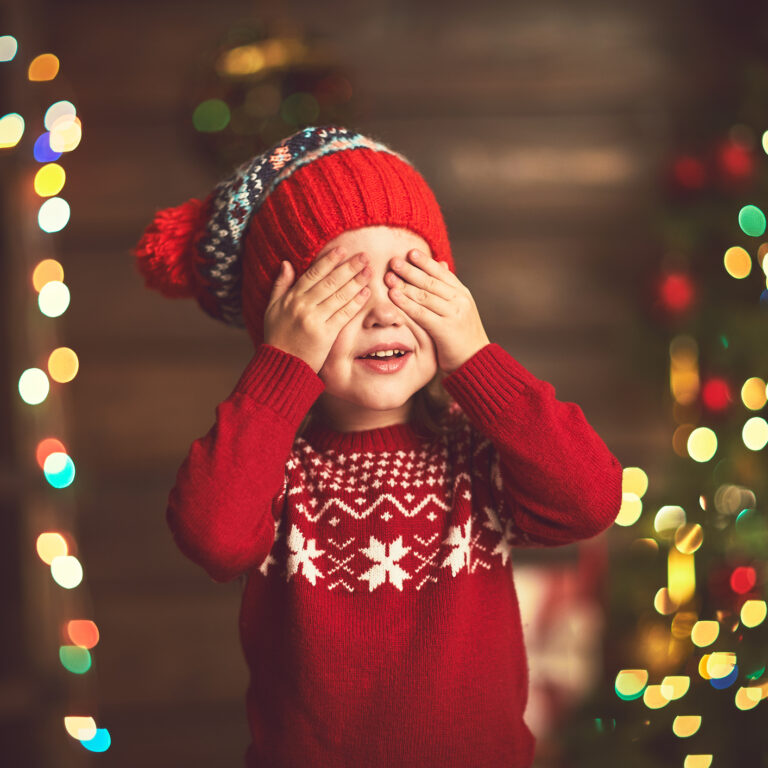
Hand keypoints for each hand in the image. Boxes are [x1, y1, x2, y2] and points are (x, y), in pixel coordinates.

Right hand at [263, 247, 372, 373]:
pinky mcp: (326, 334)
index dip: (329, 260)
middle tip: (364, 256)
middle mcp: (303, 306)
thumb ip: (280, 286)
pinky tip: (366, 292)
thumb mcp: (272, 309)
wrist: (282, 365)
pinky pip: (344, 314)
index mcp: (291, 298)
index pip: (313, 273)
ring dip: (356, 281)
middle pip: (330, 282)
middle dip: (349, 267)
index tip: (343, 250)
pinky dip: (356, 302)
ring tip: (369, 271)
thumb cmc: (277, 337)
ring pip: (339, 295)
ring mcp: (315, 320)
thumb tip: (286, 263)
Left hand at [386, 250, 490, 373]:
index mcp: (462, 294)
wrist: (476, 360)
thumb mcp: (459, 308)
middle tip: (393, 261)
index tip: (410, 252)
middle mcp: (459, 300)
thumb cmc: (462, 335)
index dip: (425, 262)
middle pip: (430, 281)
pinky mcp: (445, 329)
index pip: (441, 273)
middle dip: (410, 270)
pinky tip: (393, 296)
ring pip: (425, 295)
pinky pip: (421, 313)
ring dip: (404, 285)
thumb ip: (448, 289)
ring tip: (389, 277)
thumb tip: (441, 264)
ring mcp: (453, 314)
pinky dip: (406, 303)